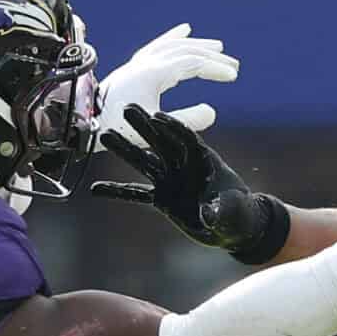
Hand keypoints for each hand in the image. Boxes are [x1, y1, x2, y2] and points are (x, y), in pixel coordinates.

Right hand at [88, 104, 290, 264]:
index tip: (157, 115)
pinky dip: (117, 192)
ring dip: (124, 150)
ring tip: (104, 136)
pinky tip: (96, 189)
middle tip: (124, 107)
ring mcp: (170, 180)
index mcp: (204, 161)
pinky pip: (136, 194)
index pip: (186, 139)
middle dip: (144, 126)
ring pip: (144, 162)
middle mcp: (183, 166)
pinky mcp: (162, 198)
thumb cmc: (240, 215)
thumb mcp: (234, 212)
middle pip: (161, 141)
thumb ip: (222, 209)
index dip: (173, 128)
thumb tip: (209, 212)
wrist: (232, 228)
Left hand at [93, 23, 238, 147]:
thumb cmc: (119, 129)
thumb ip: (186, 121)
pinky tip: (185, 30)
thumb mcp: (155, 129)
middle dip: (212, 57)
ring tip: (217, 46)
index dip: (215, 68)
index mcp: (152, 74)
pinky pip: (157, 45)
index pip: (192, 63)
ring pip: (173, 46)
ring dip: (197, 45)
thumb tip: (212, 111)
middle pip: (186, 51)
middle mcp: (145, 63)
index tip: (233, 76)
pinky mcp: (133, 67)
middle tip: (233, 66)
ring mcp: (138, 63)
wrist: (85, 125)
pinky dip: (173, 37)